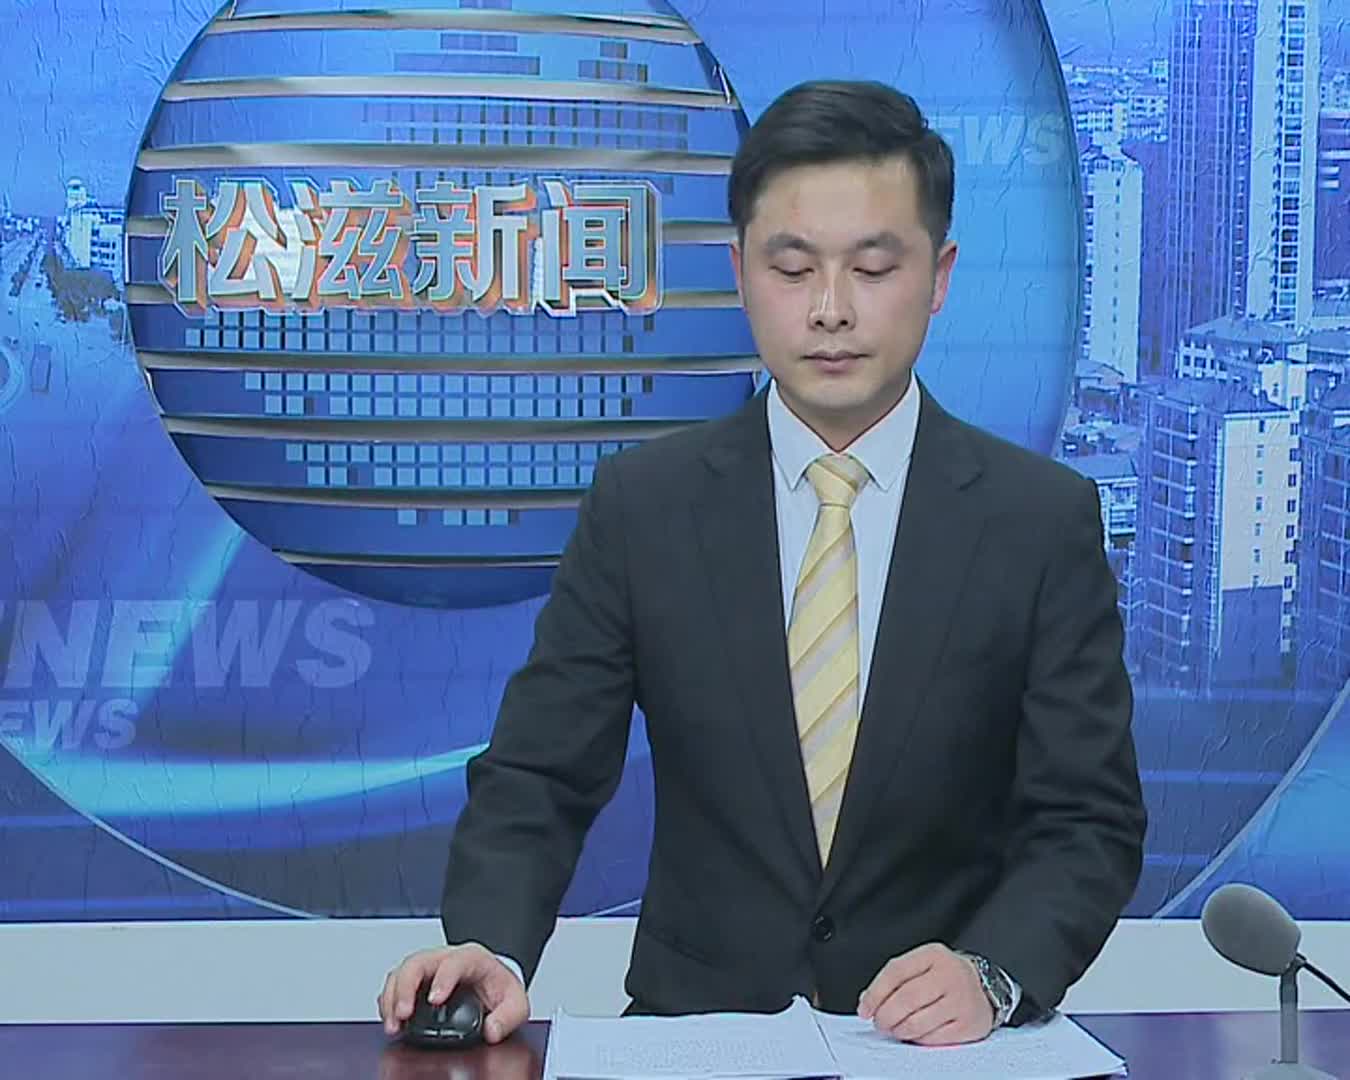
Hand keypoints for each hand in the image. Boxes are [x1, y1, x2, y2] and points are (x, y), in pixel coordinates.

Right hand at [377, 942, 528, 1042]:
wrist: (491, 981)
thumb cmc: (499, 988)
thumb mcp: (515, 1002)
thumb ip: (508, 1016)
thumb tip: (492, 1030)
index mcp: (472, 958)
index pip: (454, 961)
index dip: (443, 979)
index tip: (435, 1000)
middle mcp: (446, 957)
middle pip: (418, 961)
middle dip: (406, 988)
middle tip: (403, 1014)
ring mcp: (428, 967)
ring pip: (401, 971)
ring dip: (392, 996)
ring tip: (394, 1023)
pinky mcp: (416, 979)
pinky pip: (395, 983)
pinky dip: (388, 1001)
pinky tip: (391, 1019)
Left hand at [857, 943, 993, 1045]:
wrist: (986, 988)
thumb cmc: (945, 977)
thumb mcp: (922, 966)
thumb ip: (895, 979)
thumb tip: (868, 1001)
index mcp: (933, 955)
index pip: (896, 971)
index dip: (875, 993)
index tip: (865, 1009)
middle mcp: (950, 974)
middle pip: (906, 998)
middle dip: (885, 1015)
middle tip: (880, 1022)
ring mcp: (962, 1000)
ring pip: (918, 1022)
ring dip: (899, 1030)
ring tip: (895, 1028)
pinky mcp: (969, 1024)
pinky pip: (933, 1038)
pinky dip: (918, 1039)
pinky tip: (916, 1033)